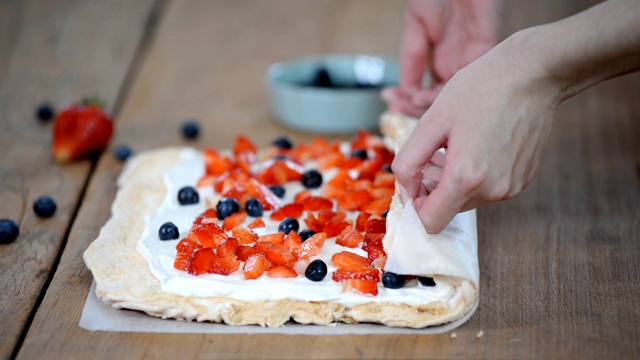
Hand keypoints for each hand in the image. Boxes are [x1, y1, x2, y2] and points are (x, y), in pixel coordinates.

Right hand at [382, 0, 501, 117]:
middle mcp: (460, 66)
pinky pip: (467, 82)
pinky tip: (422, 94)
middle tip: (395, 106)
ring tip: (410, 101)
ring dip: (429, 105)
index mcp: (445, 61)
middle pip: (442, 102)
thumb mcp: (417, 27)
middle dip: (415, 108)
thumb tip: (405, 92)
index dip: (409, 102)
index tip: (388, 99)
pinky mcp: (485, 52)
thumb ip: (412, 60)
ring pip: (455, 98)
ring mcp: (473, 61)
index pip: (429, 94)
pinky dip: (444, 94)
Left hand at [391, 33, 558, 232]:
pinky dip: (474, 174)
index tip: (414, 178)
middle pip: (448, 209)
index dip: (415, 204)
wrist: (532, 73)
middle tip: (434, 151)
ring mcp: (511, 187)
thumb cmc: (481, 89)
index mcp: (466, 178)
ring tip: (453, 143)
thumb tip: (406, 188)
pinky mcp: (522, 179)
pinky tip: (476, 143)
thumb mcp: (431, 121)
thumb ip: (409, 161)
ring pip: (466, 199)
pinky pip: (487, 188)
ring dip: (452, 179)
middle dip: (433, 186)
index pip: (431, 222)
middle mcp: (492, 191)